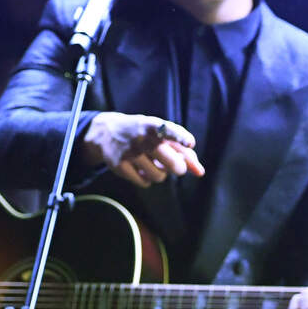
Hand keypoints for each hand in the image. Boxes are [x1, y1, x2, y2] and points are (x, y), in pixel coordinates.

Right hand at [82, 112, 204, 187]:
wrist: (107, 132)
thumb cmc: (144, 134)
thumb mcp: (160, 134)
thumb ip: (182, 150)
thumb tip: (200, 172)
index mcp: (153, 126)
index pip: (168, 130)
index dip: (180, 137)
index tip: (190, 143)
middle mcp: (141, 138)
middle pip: (172, 164)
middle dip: (179, 168)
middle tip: (177, 167)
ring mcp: (129, 153)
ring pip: (159, 176)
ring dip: (161, 173)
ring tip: (153, 163)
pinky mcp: (119, 166)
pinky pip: (145, 183)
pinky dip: (147, 179)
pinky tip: (140, 169)